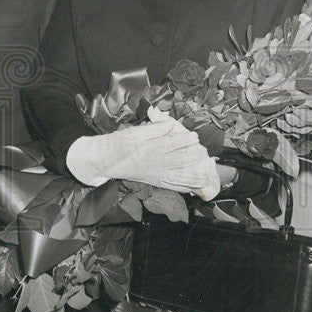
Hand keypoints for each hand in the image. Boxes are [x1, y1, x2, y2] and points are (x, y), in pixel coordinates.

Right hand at [67, 113, 219, 198]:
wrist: (105, 160)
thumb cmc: (118, 144)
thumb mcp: (135, 131)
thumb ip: (155, 129)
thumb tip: (170, 125)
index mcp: (151, 148)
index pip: (174, 144)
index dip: (186, 139)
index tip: (193, 136)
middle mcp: (155, 163)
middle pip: (180, 160)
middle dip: (193, 155)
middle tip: (202, 149)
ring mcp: (155, 174)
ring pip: (179, 175)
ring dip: (193, 174)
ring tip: (206, 172)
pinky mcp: (154, 180)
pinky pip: (172, 185)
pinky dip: (184, 186)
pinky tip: (194, 186)